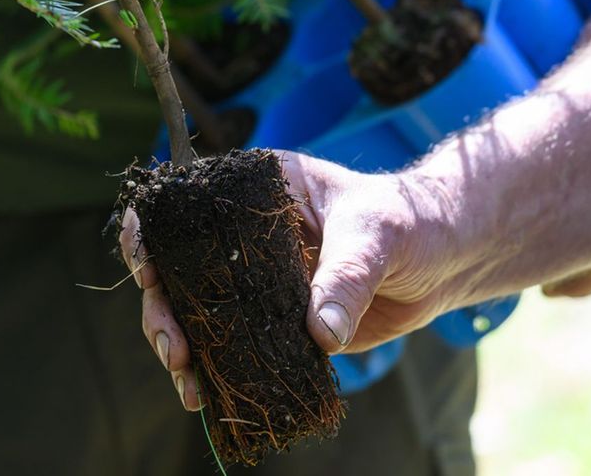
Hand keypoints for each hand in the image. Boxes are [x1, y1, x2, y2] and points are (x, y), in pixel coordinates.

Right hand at [119, 151, 459, 410]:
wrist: (442, 257)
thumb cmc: (409, 220)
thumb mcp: (377, 234)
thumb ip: (345, 278)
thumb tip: (320, 332)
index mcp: (253, 192)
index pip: (181, 205)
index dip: (150, 234)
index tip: (147, 270)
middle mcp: (240, 235)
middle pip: (174, 270)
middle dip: (162, 311)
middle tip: (174, 350)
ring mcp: (252, 281)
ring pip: (194, 314)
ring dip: (182, 349)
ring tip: (188, 385)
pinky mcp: (272, 321)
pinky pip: (231, 346)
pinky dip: (216, 372)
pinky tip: (206, 398)